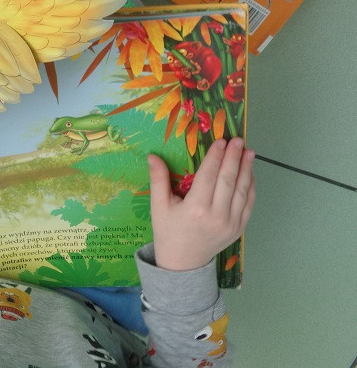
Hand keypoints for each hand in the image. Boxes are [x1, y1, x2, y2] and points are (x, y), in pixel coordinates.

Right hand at [148, 138, 255, 271]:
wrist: (183, 263)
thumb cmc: (168, 232)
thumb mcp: (159, 207)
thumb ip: (158, 180)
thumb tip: (152, 155)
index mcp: (195, 209)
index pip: (208, 176)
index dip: (215, 157)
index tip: (221, 141)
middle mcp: (216, 215)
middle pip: (228, 180)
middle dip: (234, 158)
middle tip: (238, 140)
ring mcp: (230, 223)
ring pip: (242, 190)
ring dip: (247, 169)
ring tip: (249, 152)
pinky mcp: (239, 228)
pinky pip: (248, 203)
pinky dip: (251, 187)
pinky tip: (250, 173)